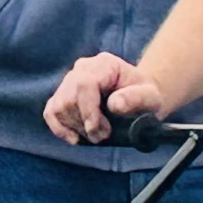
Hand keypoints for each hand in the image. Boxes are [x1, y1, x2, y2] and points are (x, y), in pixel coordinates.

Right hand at [45, 51, 161, 145]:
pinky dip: (59, 128)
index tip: (97, 132)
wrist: (139, 96)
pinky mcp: (63, 95)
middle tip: (102, 136)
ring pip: (58, 107)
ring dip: (74, 128)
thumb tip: (114, 105)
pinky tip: (74, 138)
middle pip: (68, 98)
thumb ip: (136, 99)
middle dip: (83, 123)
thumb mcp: (151, 97)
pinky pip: (51, 112)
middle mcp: (83, 68)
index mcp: (104, 64)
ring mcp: (70, 80)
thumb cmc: (146, 96)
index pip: (84, 84)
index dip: (87, 110)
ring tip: (94, 136)